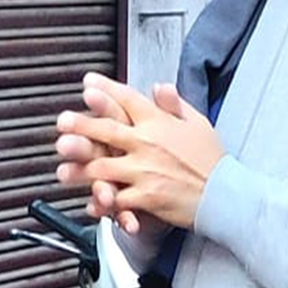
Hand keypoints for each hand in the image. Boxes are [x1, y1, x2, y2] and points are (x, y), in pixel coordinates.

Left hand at [57, 75, 222, 231]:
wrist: (225, 195)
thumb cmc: (211, 160)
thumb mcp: (198, 123)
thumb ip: (174, 104)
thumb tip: (159, 86)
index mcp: (160, 123)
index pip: (128, 100)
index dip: (106, 90)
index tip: (88, 83)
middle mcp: (148, 144)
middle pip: (107, 130)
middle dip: (81, 125)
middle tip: (61, 121)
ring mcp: (145, 171)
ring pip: (103, 167)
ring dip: (79, 168)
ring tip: (62, 169)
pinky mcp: (146, 197)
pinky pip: (117, 199)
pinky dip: (102, 202)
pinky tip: (89, 203)